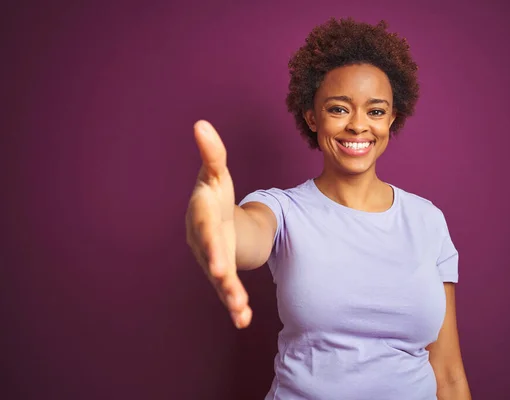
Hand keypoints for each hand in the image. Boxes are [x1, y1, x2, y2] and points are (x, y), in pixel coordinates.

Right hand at [185, 120, 251, 328]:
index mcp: (202, 214)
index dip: (209, 238)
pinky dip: (235, 305)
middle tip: (223, 278)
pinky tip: (244, 320)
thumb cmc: (215, 194)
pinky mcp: (224, 271)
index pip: (204, 225)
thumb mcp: (216, 173)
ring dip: (229, 294)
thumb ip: (212, 153)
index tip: (216, 255)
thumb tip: (201, 124)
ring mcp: (213, 258)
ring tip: (240, 312)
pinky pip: (229, 289)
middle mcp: (204, 240)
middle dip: (216, 266)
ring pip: (220, 278)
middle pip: (210, 254)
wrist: (214, 218)